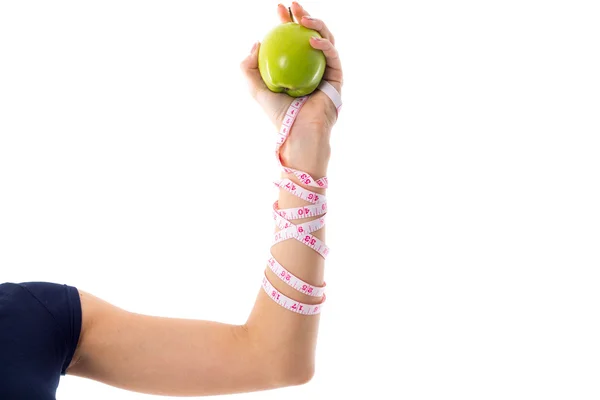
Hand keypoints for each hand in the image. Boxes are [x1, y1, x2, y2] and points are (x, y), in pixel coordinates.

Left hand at [240, 2, 342, 176]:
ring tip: (303, 18)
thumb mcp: (255, 88)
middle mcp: (313, 67)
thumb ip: (249, 67)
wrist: (299, 131)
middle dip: (303, 15)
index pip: (292, 39)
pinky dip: (324, 45)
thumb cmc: (278, 113)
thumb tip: (257, 43)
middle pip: (310, 34)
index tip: (278, 9)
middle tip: (292, 5)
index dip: (286, 22)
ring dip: (316, 24)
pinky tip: (312, 39)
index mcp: (296, 67)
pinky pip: (333, 56)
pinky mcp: (338, 78)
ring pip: (326, 40)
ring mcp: (327, 71)